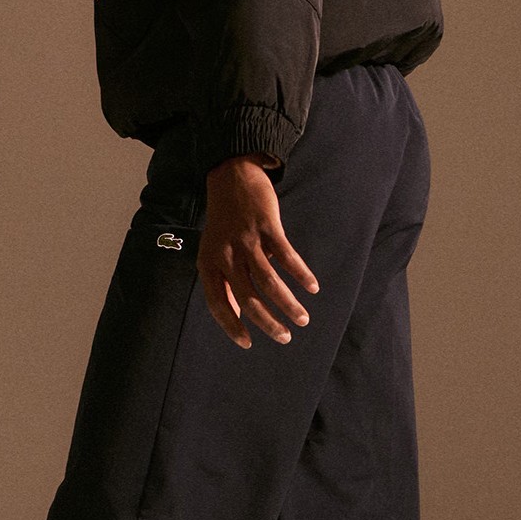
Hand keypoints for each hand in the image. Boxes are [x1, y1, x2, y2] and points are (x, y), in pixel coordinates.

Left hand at [197, 154, 319, 348]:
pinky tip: (311, 287)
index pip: (218, 303)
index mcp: (208, 263)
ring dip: (288, 304)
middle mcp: (226, 254)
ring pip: (269, 281)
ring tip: (302, 319)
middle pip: (247, 297)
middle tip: (285, 337)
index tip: (248, 343)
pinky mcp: (267, 226)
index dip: (232, 325)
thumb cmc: (223, 220)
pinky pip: (286, 257)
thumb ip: (223, 281)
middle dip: (268, 322)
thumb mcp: (214, 251)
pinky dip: (300, 274)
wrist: (230, 176)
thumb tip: (236, 314)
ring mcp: (247, 240)